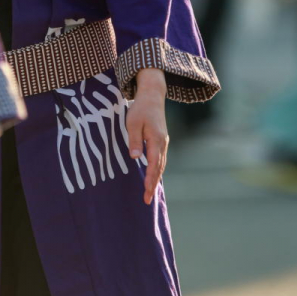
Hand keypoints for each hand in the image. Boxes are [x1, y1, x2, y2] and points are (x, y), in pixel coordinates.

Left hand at [126, 68, 168, 204]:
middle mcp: (162, 143)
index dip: (150, 180)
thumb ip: (134, 140)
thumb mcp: (132, 123)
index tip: (146, 193)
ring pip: (161, 164)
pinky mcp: (161, 140)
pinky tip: (153, 176)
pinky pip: (160, 159)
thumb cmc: (140, 108)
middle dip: (153, 185)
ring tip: (149, 192)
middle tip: (147, 200)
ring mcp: (163, 141)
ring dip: (155, 179)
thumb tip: (136, 158)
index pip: (153, 165)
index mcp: (156, 140)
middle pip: (159, 168)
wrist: (152, 95)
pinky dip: (157, 170)